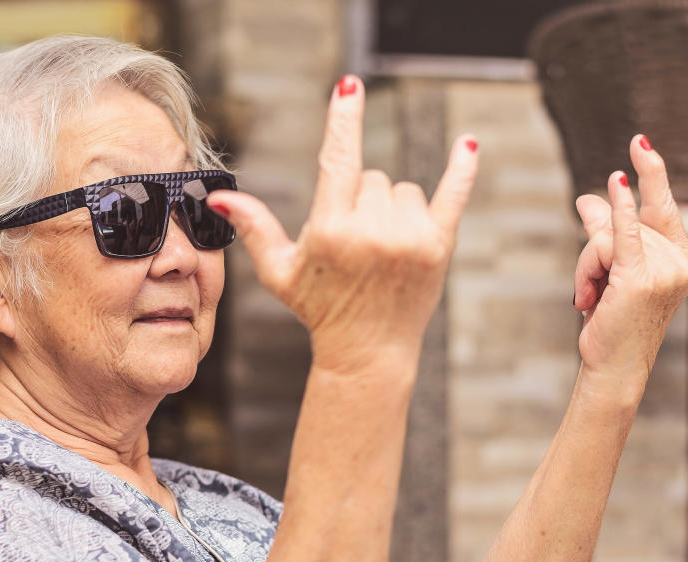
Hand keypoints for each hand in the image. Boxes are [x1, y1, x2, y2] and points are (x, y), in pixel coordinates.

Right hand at [206, 76, 478, 371]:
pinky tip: (468, 146)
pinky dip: (461, 170)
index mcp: (332, 231)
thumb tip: (219, 196)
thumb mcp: (279, 271)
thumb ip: (254, 227)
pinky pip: (453, 195)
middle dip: (360, 198)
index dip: (344, 119)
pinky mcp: (438, 246)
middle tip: (355, 243)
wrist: (368, 350)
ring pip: (402, 189)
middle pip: (371, 176)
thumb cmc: (319, 308)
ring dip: (391, 208)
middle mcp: (372, 231)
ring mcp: (409, 238)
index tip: (349, 84)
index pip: (338, 159)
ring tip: (382, 248)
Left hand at [573, 135, 687, 382]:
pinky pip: (624, 234)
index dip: (650, 174)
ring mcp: (665, 269)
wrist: (612, 365)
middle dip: (594, 250)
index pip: (658, 209)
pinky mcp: (640, 278)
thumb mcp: (609, 271)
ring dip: (586, 267)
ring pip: (608, 236)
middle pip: (625, 223)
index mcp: (683, 257)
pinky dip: (620, 208)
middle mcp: (680, 260)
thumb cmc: (612, 321)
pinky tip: (619, 181)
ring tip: (587, 299)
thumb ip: (604, 232)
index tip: (639, 142)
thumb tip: (589, 197)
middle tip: (590, 287)